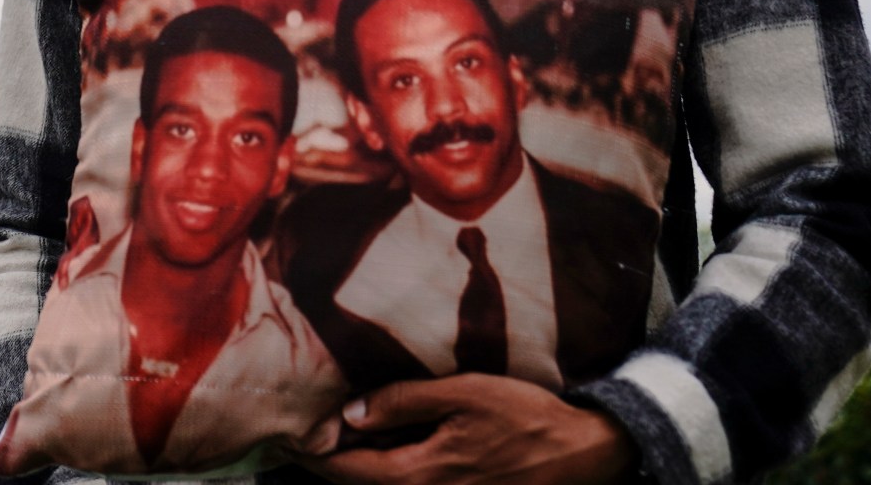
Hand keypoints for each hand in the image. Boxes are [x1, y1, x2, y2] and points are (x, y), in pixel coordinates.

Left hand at [293, 375, 633, 484]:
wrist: (584, 455)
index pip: (348, 472)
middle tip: (301, 439)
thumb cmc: (526, 418)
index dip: (312, 455)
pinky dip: (388, 476)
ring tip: (335, 445)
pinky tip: (384, 452)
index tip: (286, 438)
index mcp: (421, 475)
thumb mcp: (464, 394)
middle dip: (329, 466)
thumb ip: (404, 402)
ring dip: (358, 471)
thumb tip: (351, 413)